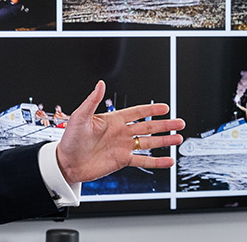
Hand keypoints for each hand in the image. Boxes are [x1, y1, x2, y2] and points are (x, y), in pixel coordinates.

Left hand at [56, 81, 184, 184]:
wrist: (66, 163)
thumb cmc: (69, 139)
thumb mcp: (79, 117)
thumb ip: (92, 101)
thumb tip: (100, 83)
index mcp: (112, 120)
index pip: (136, 112)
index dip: (151, 110)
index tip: (165, 107)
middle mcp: (120, 133)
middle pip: (147, 127)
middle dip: (164, 125)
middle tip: (180, 123)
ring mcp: (122, 147)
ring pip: (148, 143)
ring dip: (164, 141)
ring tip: (179, 139)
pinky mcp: (122, 161)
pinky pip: (142, 160)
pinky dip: (156, 161)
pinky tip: (168, 160)